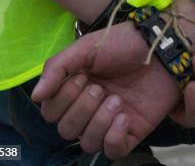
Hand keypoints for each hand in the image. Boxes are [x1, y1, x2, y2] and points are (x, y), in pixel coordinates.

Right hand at [32, 21, 181, 159]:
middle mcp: (89, 106)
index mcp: (75, 86)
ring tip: (116, 99)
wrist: (159, 45)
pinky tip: (123, 117)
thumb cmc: (122, 42)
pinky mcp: (131, 130)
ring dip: (97, 122)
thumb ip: (57, 68)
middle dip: (80, 109)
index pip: (51, 111)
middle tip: (99, 87)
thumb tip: (35, 97)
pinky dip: (113, 137)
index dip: (61, 99)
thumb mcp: (86, 47)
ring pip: (87, 142)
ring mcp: (109, 120)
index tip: (81, 77)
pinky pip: (112, 151)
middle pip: (66, 130)